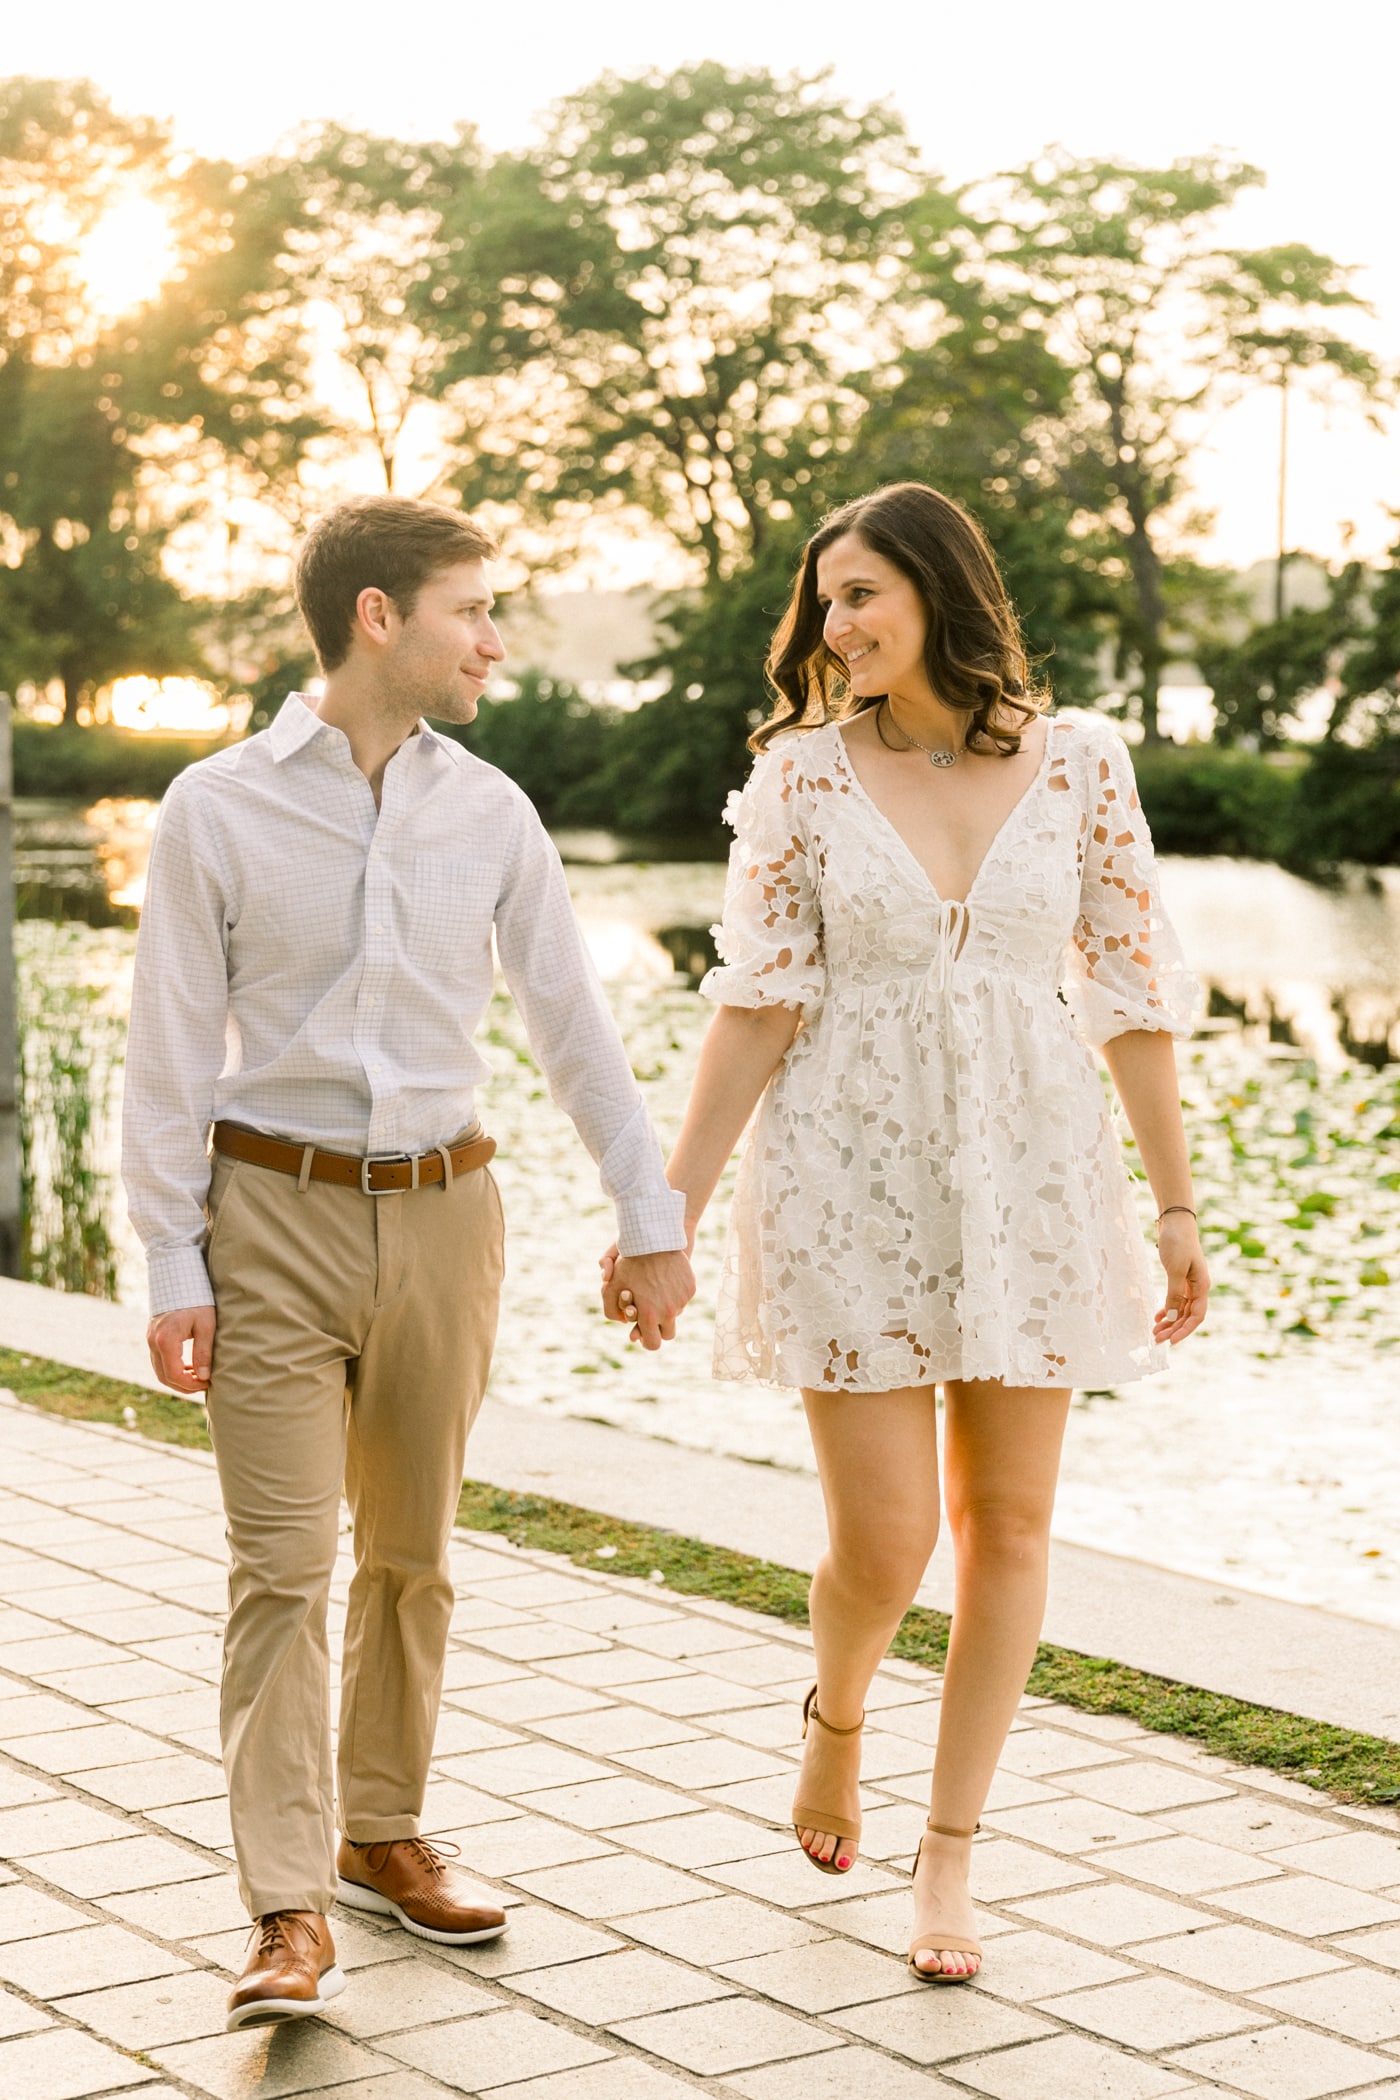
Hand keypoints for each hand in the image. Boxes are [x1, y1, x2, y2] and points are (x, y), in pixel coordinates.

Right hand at [147, 1307, 215, 1393]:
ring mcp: (149, 1339)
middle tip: (203, 1385)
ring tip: (197, 1377)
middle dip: (183, 1386)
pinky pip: (158, 1360)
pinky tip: (188, 1366)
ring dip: (177, 1378)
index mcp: (166, 1340)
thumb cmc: (196, 1299)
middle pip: (164, 1377)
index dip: (191, 1385)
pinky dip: (171, 1368)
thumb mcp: (206, 1325)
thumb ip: (203, 1352)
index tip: (207, 1383)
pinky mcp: (151, 1336)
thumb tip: (204, 1376)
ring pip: (159, 1370)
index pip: (174, 1375)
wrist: (178, 1277)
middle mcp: (153, 1342)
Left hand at [601, 1249, 694, 1348]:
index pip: (652, 1344)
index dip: (647, 1340)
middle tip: (651, 1316)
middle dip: (659, 1328)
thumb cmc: (628, 1263)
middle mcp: (669, 1312)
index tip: (643, 1332)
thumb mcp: (610, 1287)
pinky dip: (676, 1293)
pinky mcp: (690, 1289)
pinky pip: (684, 1298)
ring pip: (677, 1314)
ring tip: (656, 1291)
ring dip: (668, 1308)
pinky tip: (666, 1280)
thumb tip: (624, 1322)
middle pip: (668, 1334)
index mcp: (648, 1316)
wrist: (652, 1239)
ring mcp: (682, 1300)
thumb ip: (611, 1310)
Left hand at [1153, 1215, 1208, 1346]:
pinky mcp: (1180, 1279)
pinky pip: (1176, 1300)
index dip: (1185, 1330)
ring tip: (1155, 1332)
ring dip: (1169, 1322)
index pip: (1197, 1316)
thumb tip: (1174, 1317)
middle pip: (1188, 1316)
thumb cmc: (1178, 1242)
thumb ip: (1174, 1293)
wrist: (1175, 1222)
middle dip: (1173, 1329)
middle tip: (1156, 1340)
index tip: (1171, 1342)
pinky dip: (1168, 1309)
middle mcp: (1198, 1288)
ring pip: (1181, 1310)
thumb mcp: (1175, 1269)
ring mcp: (1190, 1284)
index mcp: (1202, 1286)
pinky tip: (1157, 1317)